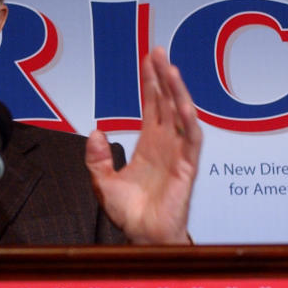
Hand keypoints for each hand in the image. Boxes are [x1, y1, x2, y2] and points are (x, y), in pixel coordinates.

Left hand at [85, 47, 201, 244]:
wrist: (143, 237)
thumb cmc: (130, 214)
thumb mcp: (102, 183)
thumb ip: (97, 158)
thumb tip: (96, 132)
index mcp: (148, 145)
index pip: (151, 106)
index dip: (149, 82)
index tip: (147, 59)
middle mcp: (165, 144)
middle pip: (166, 102)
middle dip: (162, 76)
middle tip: (157, 50)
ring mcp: (178, 153)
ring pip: (180, 113)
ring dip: (176, 90)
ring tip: (169, 67)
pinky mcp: (187, 166)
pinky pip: (191, 139)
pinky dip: (188, 120)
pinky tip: (183, 103)